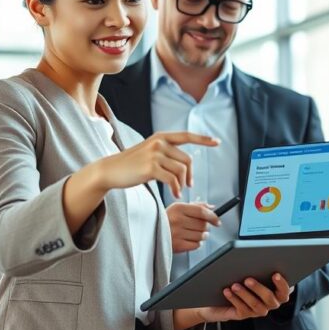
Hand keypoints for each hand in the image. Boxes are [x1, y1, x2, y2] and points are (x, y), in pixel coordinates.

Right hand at [98, 132, 217, 197]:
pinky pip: (172, 180)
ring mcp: (154, 154)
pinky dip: (176, 189)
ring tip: (179, 191)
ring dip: (183, 184)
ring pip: (181, 170)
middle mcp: (159, 142)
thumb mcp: (150, 152)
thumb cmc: (132, 164)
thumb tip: (186, 163)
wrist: (111, 170)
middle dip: (190, 175)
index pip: (187, 135)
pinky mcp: (150, 168)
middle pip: (187, 159)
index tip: (217, 142)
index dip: (203, 139)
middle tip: (189, 185)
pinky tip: (175, 194)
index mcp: (161, 137)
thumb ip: (167, 152)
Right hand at [166, 202, 219, 252]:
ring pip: (201, 236)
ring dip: (201, 236)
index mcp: (178, 208)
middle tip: (200, 227)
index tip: (217, 221)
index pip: (201, 212)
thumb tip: (212, 207)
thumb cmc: (167, 219)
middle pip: (203, 225)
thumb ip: (196, 206)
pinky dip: (195, 243)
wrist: (150, 233)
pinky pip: (196, 245)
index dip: (213, 216)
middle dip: (205, 227)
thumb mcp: (178, 208)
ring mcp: (177, 233)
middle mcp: (178, 220)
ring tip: (193, 233)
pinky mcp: (177, 245)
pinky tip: (188, 240)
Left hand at [195, 274, 291, 322]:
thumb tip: (260, 261)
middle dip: (258, 288)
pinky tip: (227, 291)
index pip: (285, 291)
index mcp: (278, 292)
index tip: (275, 274)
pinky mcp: (245, 314)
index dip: (282, 284)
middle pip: (269, 298)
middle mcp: (271, 303)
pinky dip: (234, 299)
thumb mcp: (256, 272)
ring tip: (235, 285)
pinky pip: (242, 309)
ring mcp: (258, 310)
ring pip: (255, 304)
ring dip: (244, 294)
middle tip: (248, 279)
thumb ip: (262, 269)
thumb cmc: (246, 277)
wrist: (224, 295)